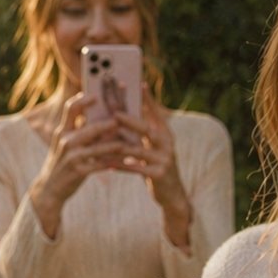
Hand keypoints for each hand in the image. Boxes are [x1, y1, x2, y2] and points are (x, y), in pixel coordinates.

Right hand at [27, 95, 137, 236]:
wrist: (51, 188)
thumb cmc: (63, 162)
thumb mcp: (66, 144)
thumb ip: (78, 129)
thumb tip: (101, 116)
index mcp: (63, 130)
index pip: (71, 108)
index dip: (84, 99)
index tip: (98, 94)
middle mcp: (65, 140)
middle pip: (90, 128)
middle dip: (108, 123)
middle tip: (123, 118)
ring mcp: (71, 156)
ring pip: (97, 148)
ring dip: (114, 144)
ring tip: (127, 142)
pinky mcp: (78, 171)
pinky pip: (99, 165)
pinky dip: (112, 163)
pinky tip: (124, 162)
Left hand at [112, 89, 191, 246]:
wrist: (173, 193)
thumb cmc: (157, 165)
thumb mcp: (154, 146)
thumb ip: (143, 131)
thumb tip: (125, 111)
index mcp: (166, 133)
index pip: (156, 112)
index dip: (148, 99)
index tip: (138, 83)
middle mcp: (167, 144)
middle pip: (147, 129)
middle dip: (130, 120)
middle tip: (114, 113)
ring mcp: (165, 159)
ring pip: (139, 150)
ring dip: (120, 146)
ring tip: (105, 142)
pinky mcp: (159, 175)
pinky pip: (137, 169)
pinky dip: (122, 166)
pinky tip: (109, 165)